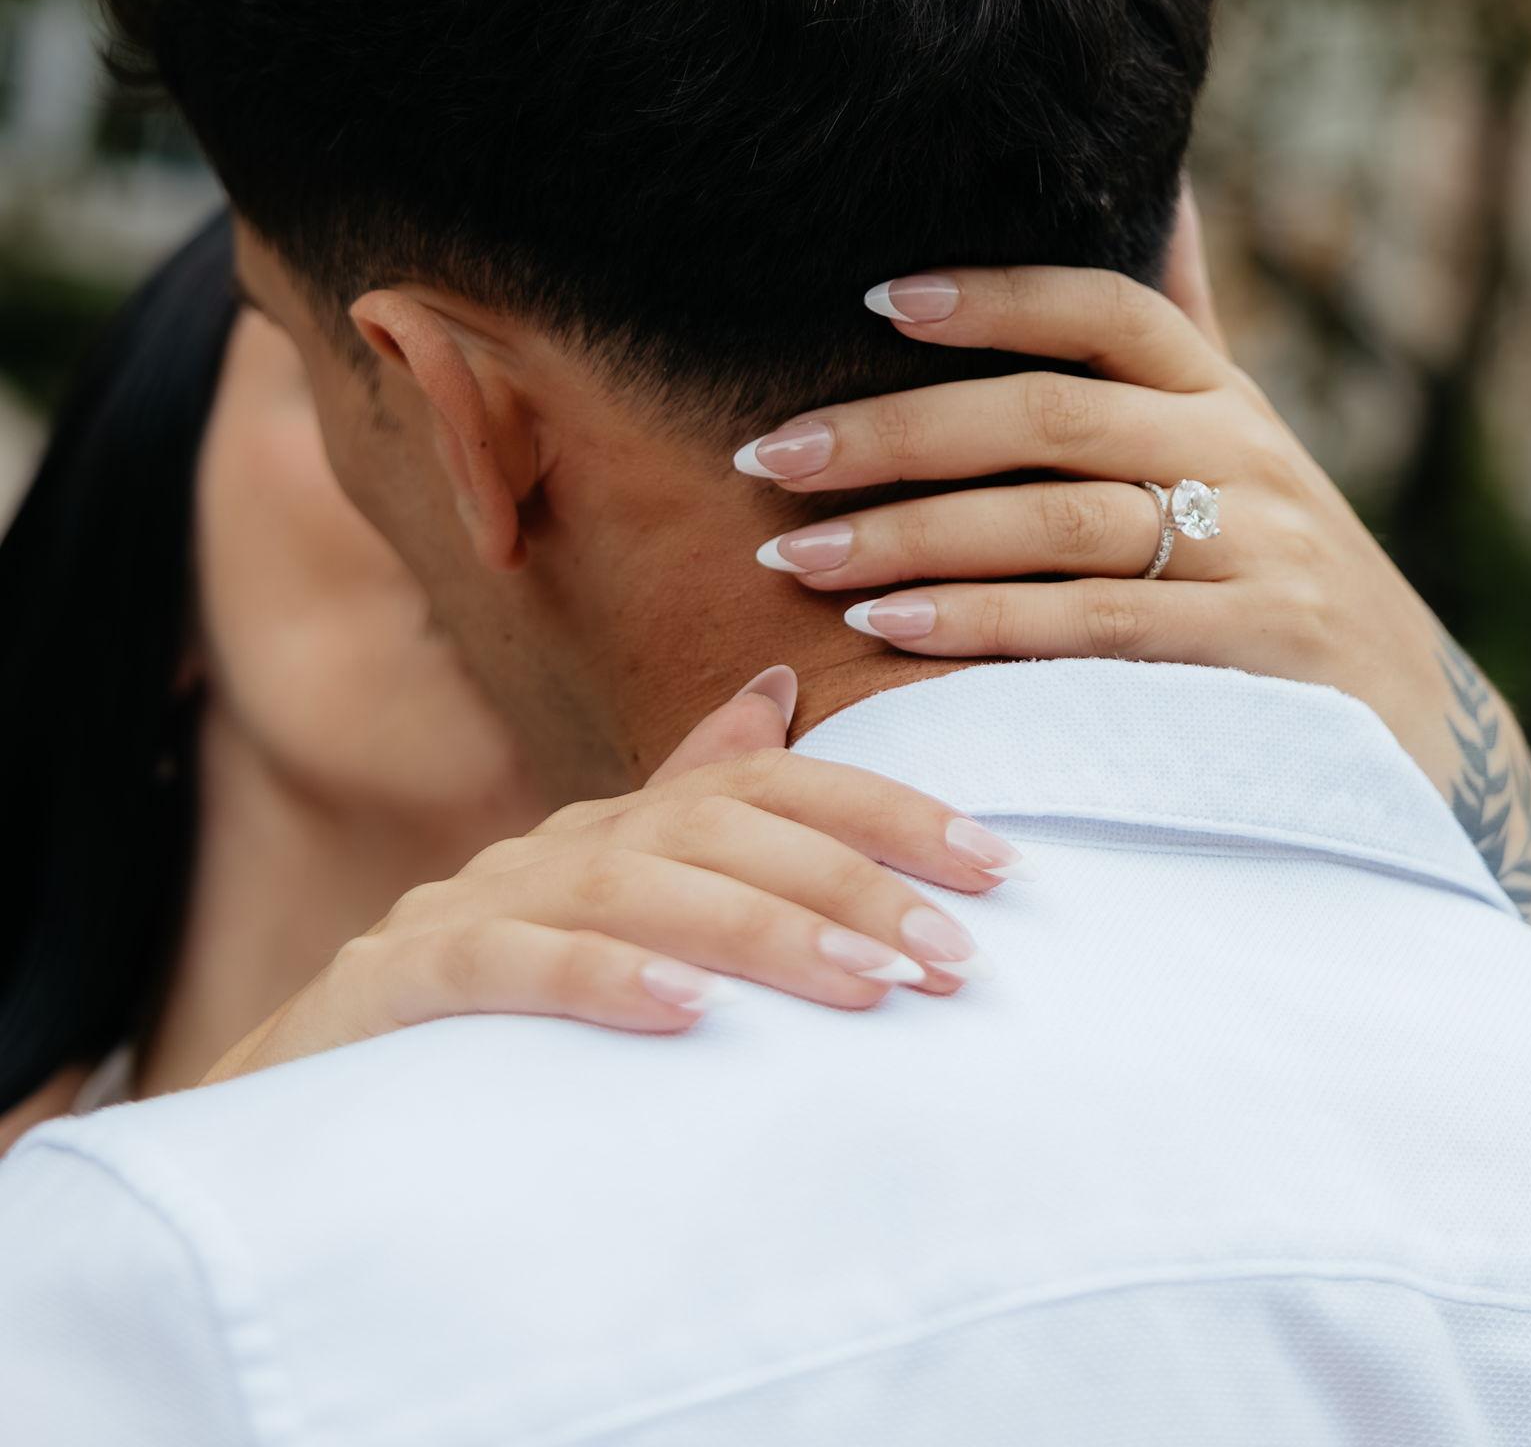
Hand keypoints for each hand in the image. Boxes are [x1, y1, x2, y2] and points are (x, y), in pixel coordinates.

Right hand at [199, 668, 1025, 1085]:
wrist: (314, 1061)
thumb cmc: (497, 983)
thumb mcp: (608, 888)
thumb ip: (695, 796)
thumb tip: (779, 688)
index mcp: (625, 821)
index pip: (776, 786)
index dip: (890, 813)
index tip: (998, 866)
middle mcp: (564, 841)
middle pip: (728, 833)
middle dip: (855, 886)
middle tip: (955, 954)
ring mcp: (480, 900)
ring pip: (642, 891)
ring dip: (765, 933)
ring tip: (869, 984)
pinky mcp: (408, 976)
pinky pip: (514, 966)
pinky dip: (606, 979)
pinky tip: (690, 1015)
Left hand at [734, 262, 1530, 982]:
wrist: (1414, 728)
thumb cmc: (1281, 570)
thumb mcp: (1245, 448)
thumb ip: (1187, 336)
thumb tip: (1165, 187)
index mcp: (1226, 398)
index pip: (1110, 310)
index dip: (994, 296)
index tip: (876, 298)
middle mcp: (1246, 458)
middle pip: (1053, 418)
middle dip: (898, 433)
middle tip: (772, 453)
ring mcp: (1257, 556)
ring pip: (1060, 524)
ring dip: (912, 536)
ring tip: (794, 552)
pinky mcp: (1252, 655)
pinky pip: (1096, 628)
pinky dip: (983, 624)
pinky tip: (886, 629)